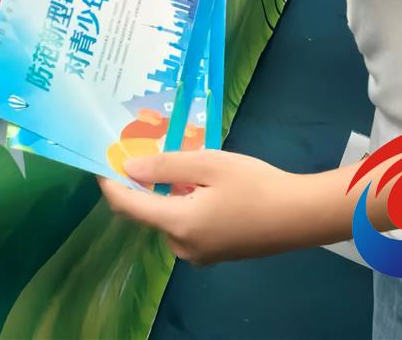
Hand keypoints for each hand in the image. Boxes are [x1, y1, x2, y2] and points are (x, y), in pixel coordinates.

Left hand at [97, 149, 305, 264]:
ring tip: (181, 160)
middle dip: (144, 182)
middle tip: (147, 147)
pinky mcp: (215, 253)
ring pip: (169, 217)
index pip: (127, 206)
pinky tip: (202, 183)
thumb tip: (128, 168)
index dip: (110, 183)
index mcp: (178, 224)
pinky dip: (185, 203)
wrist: (300, 216)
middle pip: (148, 211)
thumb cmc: (255, 186)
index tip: (100, 160)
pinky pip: (187, 225)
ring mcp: (200, 254)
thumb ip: (165, 167)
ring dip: (168, 192)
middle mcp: (182, 246)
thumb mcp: (208, 165)